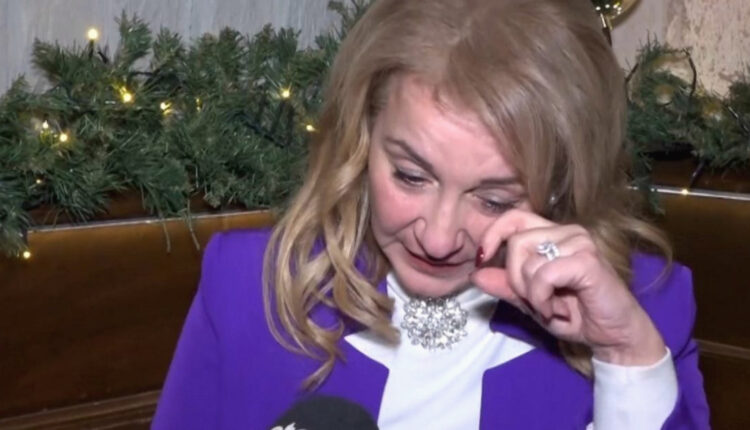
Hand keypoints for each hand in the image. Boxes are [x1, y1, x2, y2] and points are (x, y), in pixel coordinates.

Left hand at [470, 209, 666, 365]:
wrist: (613, 336)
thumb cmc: (577, 315)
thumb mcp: (531, 302)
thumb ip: (506, 286)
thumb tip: (476, 274)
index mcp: (553, 235)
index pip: (514, 217)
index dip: (492, 235)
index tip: (481, 259)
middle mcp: (567, 232)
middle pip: (516, 241)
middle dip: (515, 280)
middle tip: (535, 301)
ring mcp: (579, 243)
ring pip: (527, 261)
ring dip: (531, 294)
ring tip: (551, 307)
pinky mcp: (587, 260)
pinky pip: (543, 275)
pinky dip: (542, 298)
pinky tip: (556, 311)